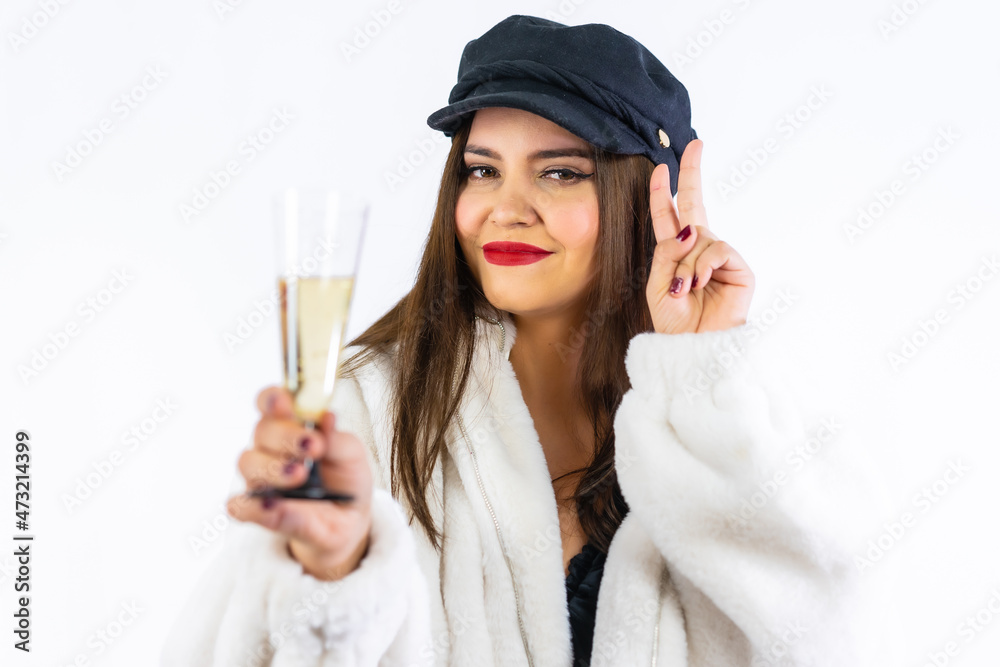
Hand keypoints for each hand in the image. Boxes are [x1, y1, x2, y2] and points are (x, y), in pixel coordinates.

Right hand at [227, 386, 372, 580]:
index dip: (273, 398)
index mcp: (292, 425)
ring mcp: (262, 478)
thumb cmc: (346, 477)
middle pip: (262, 430)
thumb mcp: (351, 454)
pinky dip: (252, 505)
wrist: (349, 519)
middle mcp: (271, 447)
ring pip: (249, 463)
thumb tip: (327, 417)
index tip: (285, 402)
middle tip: (314, 446)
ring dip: (274, 467)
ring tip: (300, 475)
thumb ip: (337, 438)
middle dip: (286, 436)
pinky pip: (241, 506)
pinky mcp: (260, 511)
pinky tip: (271, 504)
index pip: (271, 401)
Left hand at [646, 139, 754, 333]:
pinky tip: (699, 282)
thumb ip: (667, 253)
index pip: (668, 216)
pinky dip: (703, 264)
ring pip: (699, 237)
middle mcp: (699, 250)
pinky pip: (717, 248)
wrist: (693, 349)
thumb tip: (690, 229)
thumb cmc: (674, 324)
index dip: (661, 193)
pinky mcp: (739, 268)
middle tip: (695, 145)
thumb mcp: (656, 285)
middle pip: (695, 203)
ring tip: (684, 288)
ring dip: (685, 263)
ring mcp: (721, 257)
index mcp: (675, 254)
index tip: (659, 168)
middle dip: (692, 173)